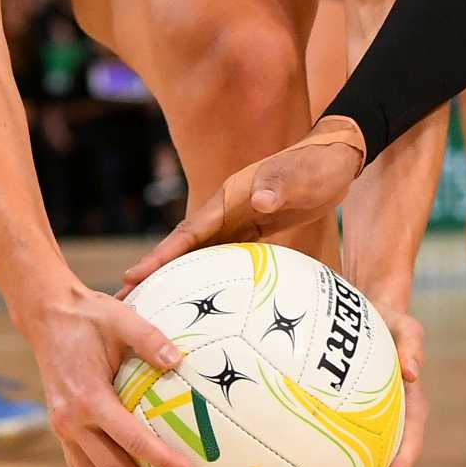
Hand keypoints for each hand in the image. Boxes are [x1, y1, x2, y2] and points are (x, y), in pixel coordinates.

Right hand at [18, 283, 206, 466]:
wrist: (48, 318)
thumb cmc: (90, 317)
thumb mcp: (121, 318)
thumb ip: (150, 339)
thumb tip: (181, 360)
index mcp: (88, 399)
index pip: (131, 440)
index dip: (161, 461)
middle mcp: (72, 423)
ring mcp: (64, 431)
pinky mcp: (63, 432)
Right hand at [122, 117, 367, 285]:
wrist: (337, 159)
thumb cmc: (318, 165)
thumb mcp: (300, 176)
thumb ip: (278, 186)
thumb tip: (259, 200)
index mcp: (229, 198)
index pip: (188, 232)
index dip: (162, 255)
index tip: (135, 276)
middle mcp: (227, 211)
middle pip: (184, 247)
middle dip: (156, 273)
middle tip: (127, 303)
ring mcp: (239, 221)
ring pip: (201, 255)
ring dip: (178, 278)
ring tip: (155, 307)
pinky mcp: (255, 230)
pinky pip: (226, 258)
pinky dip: (211, 276)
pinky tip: (206, 299)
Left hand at [349, 304, 424, 466]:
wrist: (367, 315)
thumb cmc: (387, 319)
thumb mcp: (403, 323)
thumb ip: (413, 342)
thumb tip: (414, 371)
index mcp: (410, 404)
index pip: (411, 436)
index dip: (404, 459)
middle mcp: (392, 422)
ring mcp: (372, 428)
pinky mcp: (349, 427)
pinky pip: (339, 453)